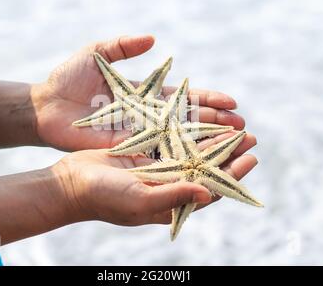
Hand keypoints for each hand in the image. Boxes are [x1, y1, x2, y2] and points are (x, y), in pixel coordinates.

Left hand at [31, 35, 244, 150]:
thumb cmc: (68, 78)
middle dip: (214, 124)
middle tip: (241, 128)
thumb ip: (123, 46)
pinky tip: (197, 163)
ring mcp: (137, 135)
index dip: (208, 99)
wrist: (45, 106)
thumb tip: (154, 40)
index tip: (232, 101)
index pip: (183, 97)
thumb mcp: (97, 53)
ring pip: (176, 140)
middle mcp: (146, 117)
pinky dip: (176, 158)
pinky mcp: (124, 150)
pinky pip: (155, 154)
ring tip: (229, 146)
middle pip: (187, 121)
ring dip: (202, 144)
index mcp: (145, 94)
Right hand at [52, 132, 256, 225]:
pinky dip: (189, 131)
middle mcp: (169, 186)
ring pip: (193, 153)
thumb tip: (209, 193)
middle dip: (229, 153)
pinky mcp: (145, 153)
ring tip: (233, 126)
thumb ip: (173, 197)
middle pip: (207, 169)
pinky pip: (174, 140)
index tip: (251, 157)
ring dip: (213, 140)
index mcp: (171, 203)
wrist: (72, 182)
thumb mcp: (140, 199)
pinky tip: (202, 119)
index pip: (211, 190)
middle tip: (249, 135)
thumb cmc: (104, 197)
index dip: (233, 175)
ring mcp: (157, 169)